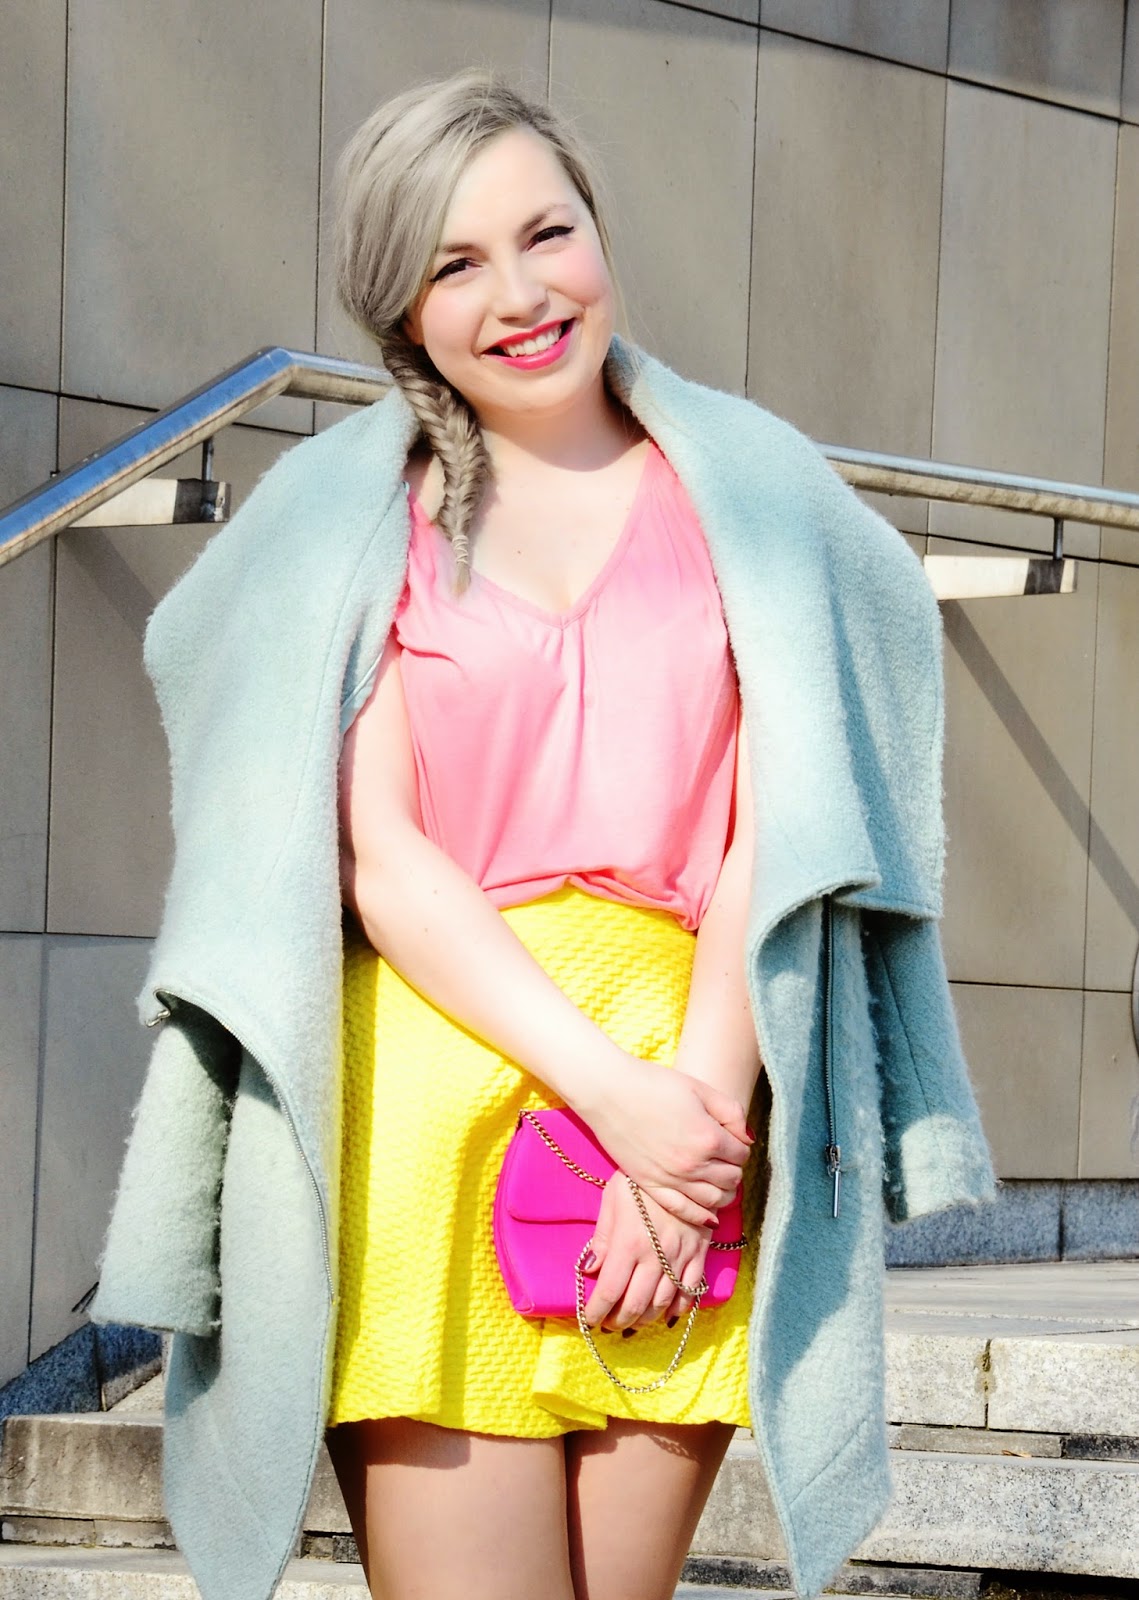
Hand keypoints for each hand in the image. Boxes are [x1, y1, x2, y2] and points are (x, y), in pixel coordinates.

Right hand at [580, 1057, 750, 1226]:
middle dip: (733, 1168)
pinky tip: (708, 1213)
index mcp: (708, 1138)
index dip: (740, 1146)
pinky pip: (685, 1211)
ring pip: (713, 1199)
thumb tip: (747, 1139)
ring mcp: (671, 1179)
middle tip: (725, 1158)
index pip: (741, 1154)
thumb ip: (731, 1112)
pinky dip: (702, 1215)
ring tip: (720, 1181)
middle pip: (731, 1179)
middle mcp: (693, 1165)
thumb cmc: (654, 1084)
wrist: (609, 1092)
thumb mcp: (700, 1088)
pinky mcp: (651, 1185)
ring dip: (723, 1192)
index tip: (731, 1139)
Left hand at [581, 1174, 710, 1330]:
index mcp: (628, 1243)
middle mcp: (655, 1256)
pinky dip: (679, 1309)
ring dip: (646, 1319)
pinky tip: (668, 1315)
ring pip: (663, 1303)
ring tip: (633, 1322)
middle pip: (635, 1304)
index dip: (596, 1311)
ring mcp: (680, 1257)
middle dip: (619, 1320)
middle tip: (610, 1324)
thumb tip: (590, 1269)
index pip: (609, 1290)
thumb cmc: (640, 1181)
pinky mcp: (700, 1253)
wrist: (682, 1165)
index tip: (589, 1320)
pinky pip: (691, 1291)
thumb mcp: (612, 1199)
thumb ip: (602, 1237)